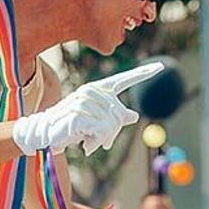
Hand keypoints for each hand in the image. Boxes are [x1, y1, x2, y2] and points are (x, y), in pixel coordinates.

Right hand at [11, 62, 162, 155]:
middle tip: (98, 140)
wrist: (47, 134)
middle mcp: (92, 91)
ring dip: (101, 139)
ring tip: (87, 138)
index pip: (124, 80)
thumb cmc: (72, 127)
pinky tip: (84, 141)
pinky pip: (101, 131)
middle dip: (112, 133)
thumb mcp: (96, 122)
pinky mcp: (78, 114)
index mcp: (99, 90)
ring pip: (111, 125)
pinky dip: (95, 142)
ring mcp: (84, 101)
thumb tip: (134, 116)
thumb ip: (115, 117)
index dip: (143, 74)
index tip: (161, 66)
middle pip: (120, 115)